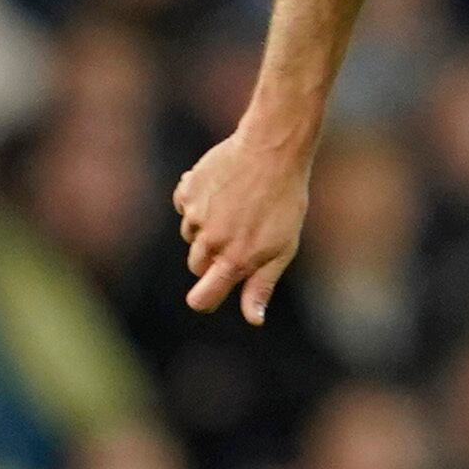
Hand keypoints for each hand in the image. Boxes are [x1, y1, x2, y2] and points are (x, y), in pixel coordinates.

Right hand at [174, 122, 314, 323]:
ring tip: (235, 206)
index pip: (202, 297)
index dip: (204, 300)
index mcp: (233, 260)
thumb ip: (262, 285)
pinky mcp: (187, 189)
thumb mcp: (283, 247)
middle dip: (212, 258)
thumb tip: (253, 320)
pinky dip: (197, 200)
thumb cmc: (284, 201)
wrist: (273, 149)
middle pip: (196, 265)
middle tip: (240, 233)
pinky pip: (184, 205)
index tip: (210, 293)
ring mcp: (195, 214)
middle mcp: (210, 240)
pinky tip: (221, 188)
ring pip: (190, 233)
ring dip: (206, 227)